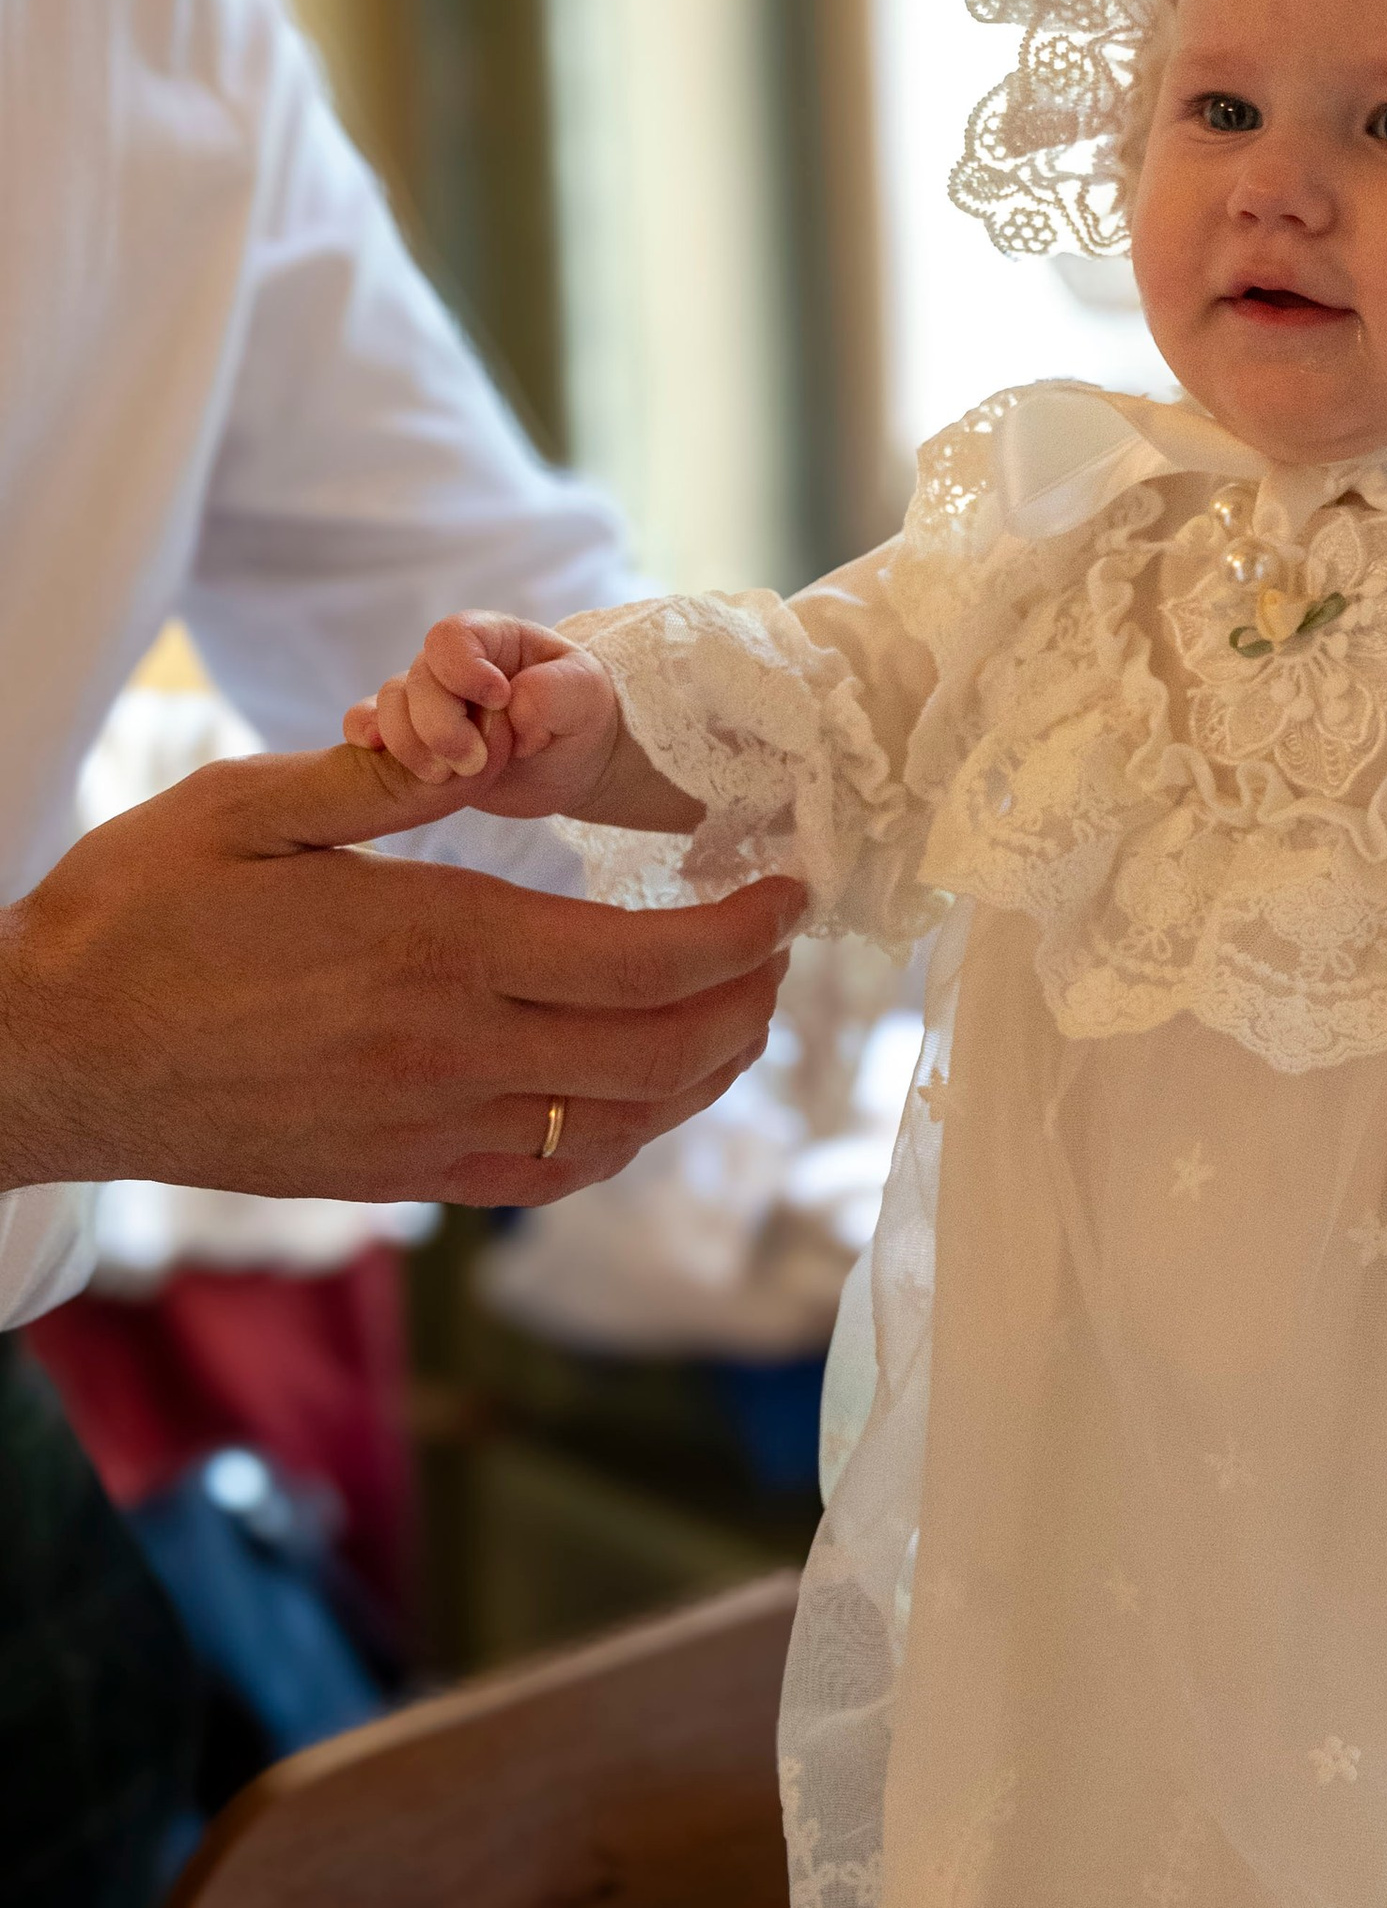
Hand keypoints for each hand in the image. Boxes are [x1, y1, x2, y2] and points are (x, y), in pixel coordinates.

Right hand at [0, 743, 800, 1207]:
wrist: (50, 1057)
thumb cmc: (135, 916)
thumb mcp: (251, 806)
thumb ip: (388, 776)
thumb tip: (495, 730)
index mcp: (433, 945)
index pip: (645, 960)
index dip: (744, 933)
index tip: (792, 895)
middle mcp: (451, 1051)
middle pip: (663, 1053)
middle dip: (749, 1003)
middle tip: (779, 952)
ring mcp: (429, 1128)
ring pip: (621, 1127)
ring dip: (702, 1077)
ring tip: (734, 1018)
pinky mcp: (401, 1176)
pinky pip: (548, 1174)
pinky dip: (620, 1138)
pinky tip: (635, 1096)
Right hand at [346, 609, 623, 816]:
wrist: (574, 764)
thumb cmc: (582, 716)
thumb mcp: (586, 695)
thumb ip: (554, 692)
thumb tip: (510, 708)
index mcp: (491, 640)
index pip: (451, 637)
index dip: (463, 669)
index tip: (500, 699)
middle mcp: (451, 666)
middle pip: (417, 680)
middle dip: (440, 727)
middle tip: (475, 763)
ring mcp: (429, 702)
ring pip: (389, 707)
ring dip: (412, 747)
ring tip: (449, 777)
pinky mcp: (416, 739)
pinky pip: (367, 725)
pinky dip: (365, 737)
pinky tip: (377, 752)